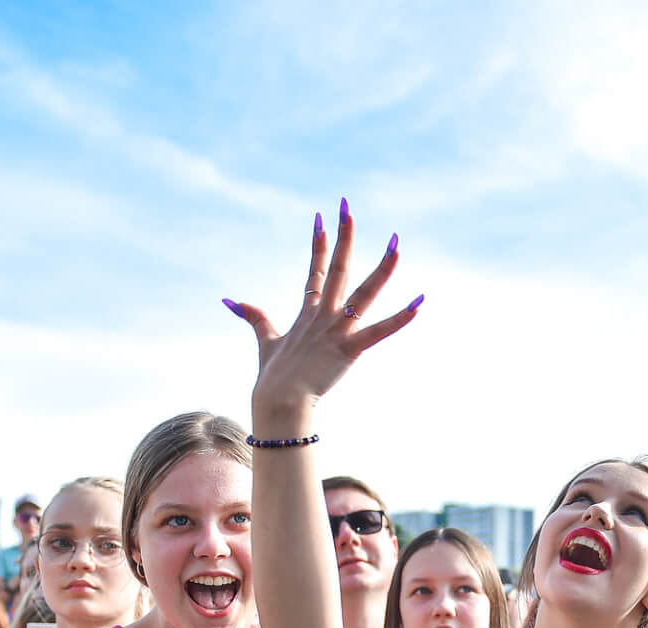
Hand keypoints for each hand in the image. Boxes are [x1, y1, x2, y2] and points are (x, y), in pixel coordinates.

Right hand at [227, 202, 421, 426]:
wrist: (278, 401)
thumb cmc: (274, 377)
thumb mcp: (265, 342)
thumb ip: (254, 317)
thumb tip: (228, 300)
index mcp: (307, 313)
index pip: (314, 271)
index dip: (319, 244)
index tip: (322, 218)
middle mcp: (323, 315)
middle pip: (337, 268)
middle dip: (343, 236)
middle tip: (347, 206)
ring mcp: (336, 331)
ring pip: (364, 293)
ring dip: (383, 268)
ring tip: (396, 243)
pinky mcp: (348, 349)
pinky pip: (379, 331)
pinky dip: (400, 319)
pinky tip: (419, 303)